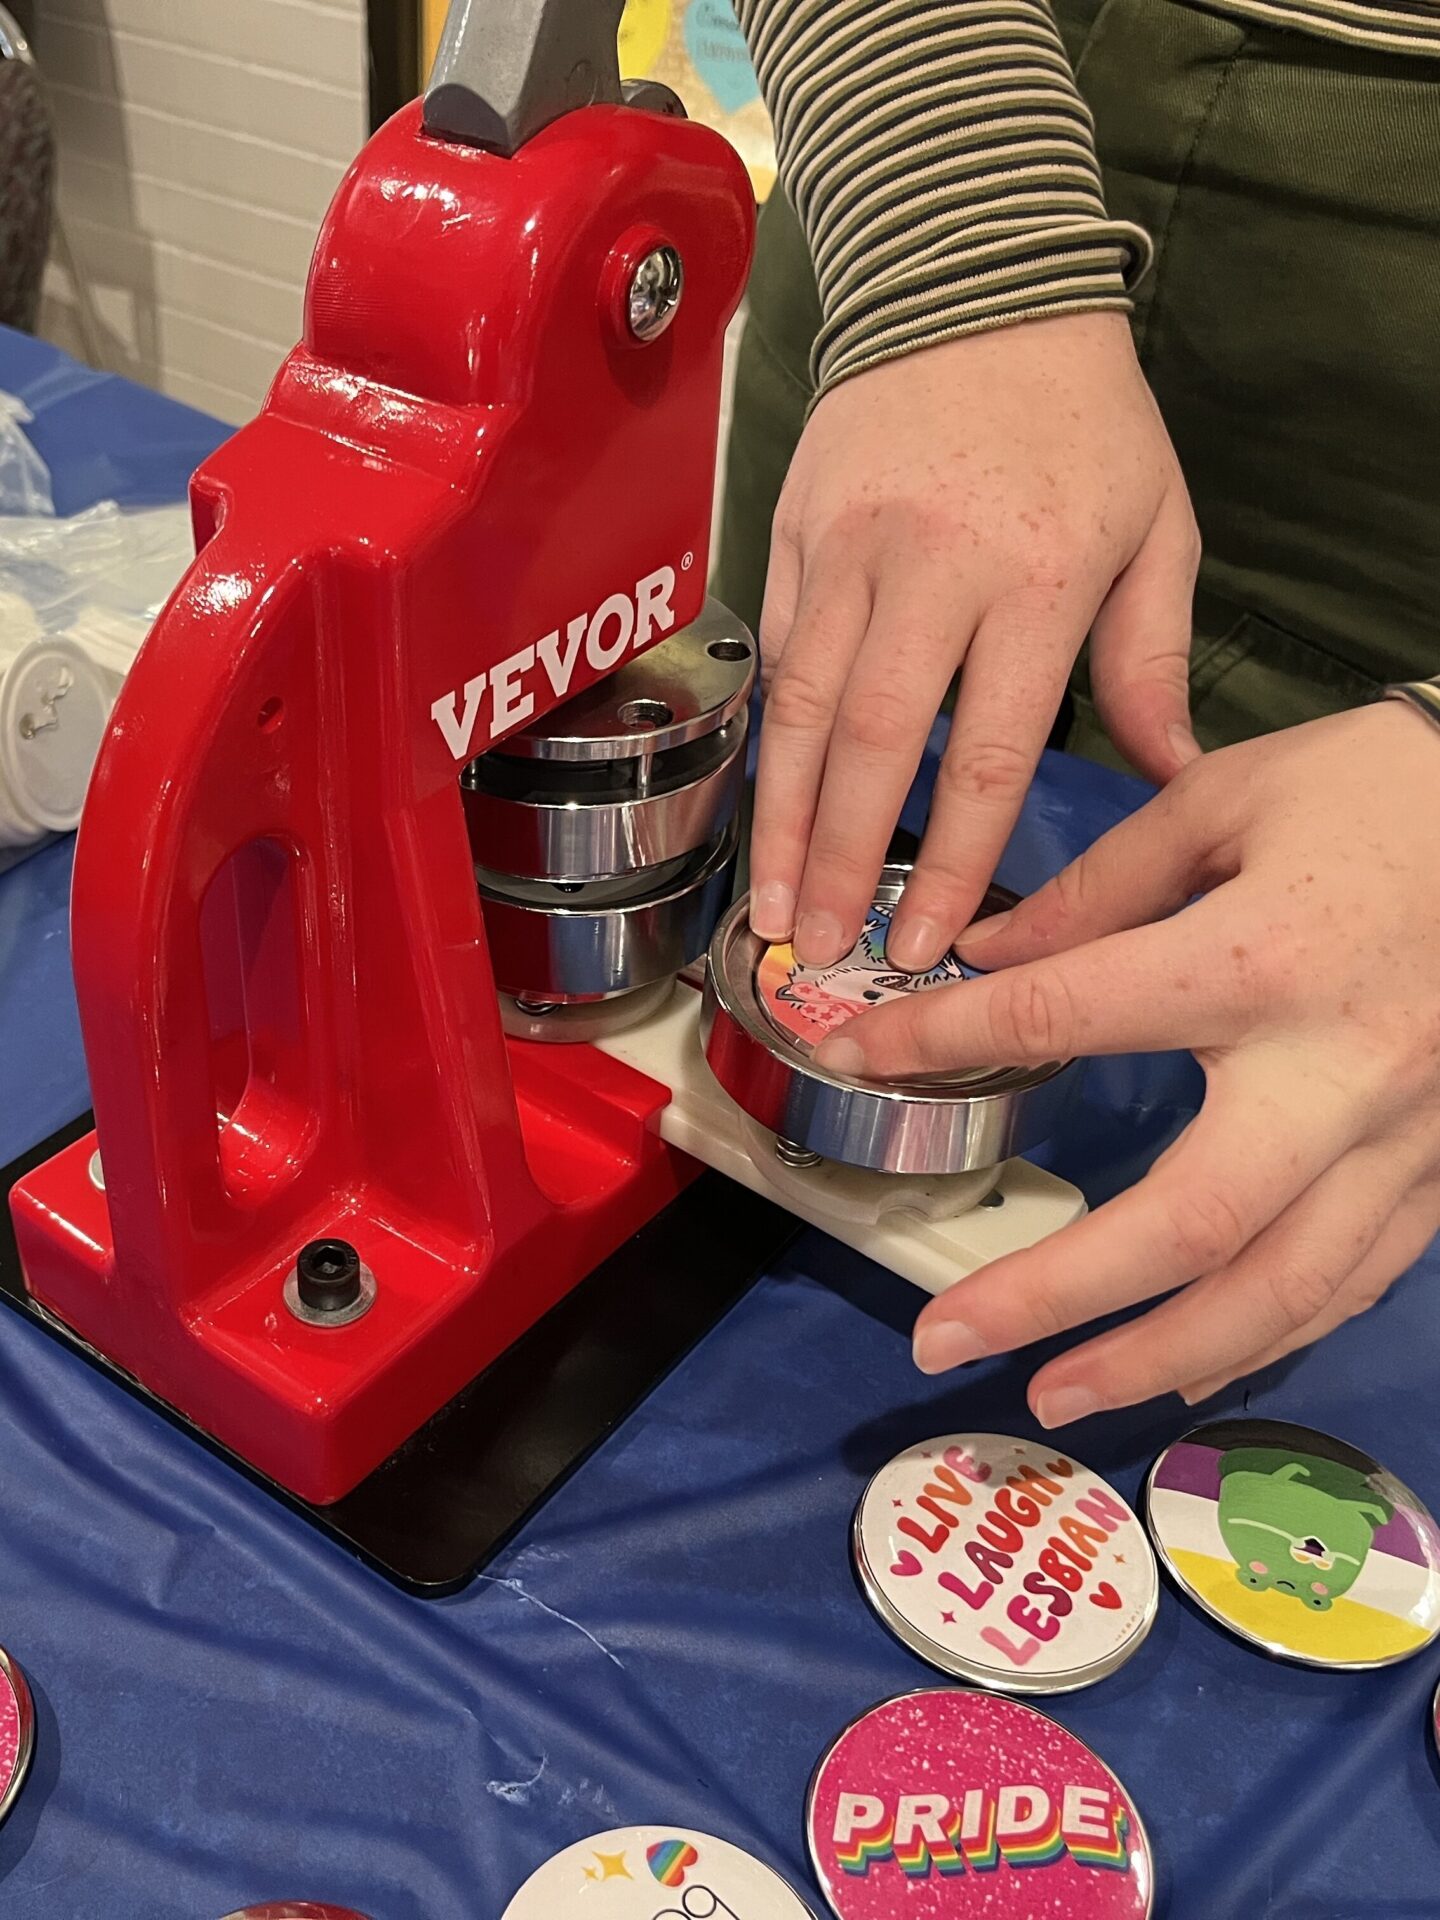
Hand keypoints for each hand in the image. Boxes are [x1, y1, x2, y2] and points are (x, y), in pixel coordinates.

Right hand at [748, 312, 1199, 973]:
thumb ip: (1155, 658)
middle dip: (843, 861)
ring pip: (805, 708)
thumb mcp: (1158, 526)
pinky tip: (763, 807)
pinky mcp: (795, 528)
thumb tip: (1171, 776)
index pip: (991, 750)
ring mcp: (852, 546)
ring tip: (769, 906)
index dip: (955, 859)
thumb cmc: (1082, 417)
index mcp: (1043, 576)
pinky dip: (771, 738)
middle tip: (820, 951)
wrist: (972, 279)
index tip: (928, 940)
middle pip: (878, 742)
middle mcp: (935, 566)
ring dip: (783, 819)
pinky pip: (778, 652)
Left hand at [813, 704, 1439, 1422]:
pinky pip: (1354, 1278)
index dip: (947, 1038)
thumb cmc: (1386, 790)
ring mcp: (1406, 1136)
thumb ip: (1104, 888)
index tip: (860, 1056)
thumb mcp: (1230, 800)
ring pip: (1280, 1288)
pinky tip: (1188, 1360)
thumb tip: (991, 952)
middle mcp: (1335, 1070)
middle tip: (943, 1338)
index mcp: (1260, 958)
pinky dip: (1264, 1334)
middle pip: (1187, 1222)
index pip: (1066, 1013)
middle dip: (1054, 1294)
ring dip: (1155, 1357)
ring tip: (1051, 1397)